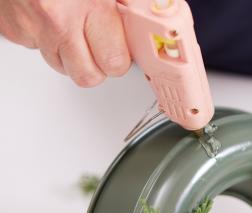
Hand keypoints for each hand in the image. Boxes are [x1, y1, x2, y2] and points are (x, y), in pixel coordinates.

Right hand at [0, 0, 130, 86]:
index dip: (120, 60)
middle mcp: (58, 20)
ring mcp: (31, 26)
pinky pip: (34, 46)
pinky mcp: (11, 28)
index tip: (121, 50)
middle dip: (97, 67)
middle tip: (101, 49)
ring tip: (75, 28)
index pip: (114, 63)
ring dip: (70, 54)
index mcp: (90, 4)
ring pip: (59, 65)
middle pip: (86, 76)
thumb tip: (147, 14)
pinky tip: (50, 16)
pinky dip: (44, 37)